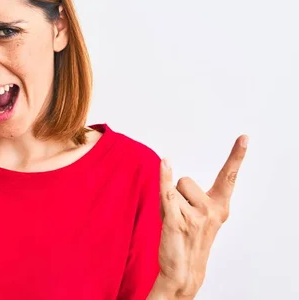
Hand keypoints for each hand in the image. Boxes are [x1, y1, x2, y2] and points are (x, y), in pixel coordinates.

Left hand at [155, 135, 247, 298]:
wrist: (184, 270)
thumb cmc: (188, 238)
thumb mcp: (197, 215)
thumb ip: (190, 194)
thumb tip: (168, 166)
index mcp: (220, 207)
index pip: (228, 177)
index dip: (236, 156)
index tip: (244, 137)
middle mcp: (211, 210)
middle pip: (185, 181)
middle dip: (177, 194)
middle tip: (179, 215)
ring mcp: (195, 216)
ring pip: (173, 189)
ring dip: (167, 201)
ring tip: (173, 221)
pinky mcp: (177, 221)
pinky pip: (167, 193)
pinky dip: (164, 178)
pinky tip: (165, 164)